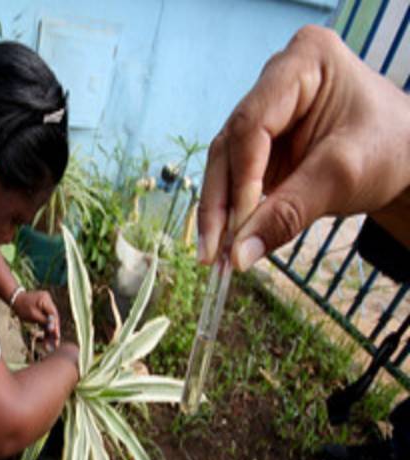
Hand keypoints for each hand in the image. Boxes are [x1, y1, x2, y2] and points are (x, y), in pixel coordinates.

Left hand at [12, 290, 60, 349]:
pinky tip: (47, 338)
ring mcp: (47, 304)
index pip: (54, 314)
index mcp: (46, 300)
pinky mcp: (44, 308)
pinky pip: (47, 318)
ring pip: (51, 319)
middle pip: (54, 318)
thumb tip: (53, 329)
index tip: (57, 337)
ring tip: (50, 344)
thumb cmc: (22, 307)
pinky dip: (46, 327)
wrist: (14, 300)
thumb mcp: (32, 315)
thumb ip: (44, 321)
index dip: (56, 326)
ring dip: (50, 331)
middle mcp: (48, 300)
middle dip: (54, 331)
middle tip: (56, 343)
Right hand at [198, 25, 409, 270]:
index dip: (242, 178)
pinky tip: (225, 245)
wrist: (408, 159)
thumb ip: (289, 212)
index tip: (238, 228)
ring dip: (218, 212)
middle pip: (230, 144)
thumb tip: (239, 255)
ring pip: (226, 164)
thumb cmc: (390, 149)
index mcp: (303, 61)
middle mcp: (274, 82)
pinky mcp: (260, 143)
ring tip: (215, 256)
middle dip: (221, 202)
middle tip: (211, 251)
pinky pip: (235, 178)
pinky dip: (231, 213)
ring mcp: (265, 112)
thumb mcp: (343, 177)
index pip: (253, 123)